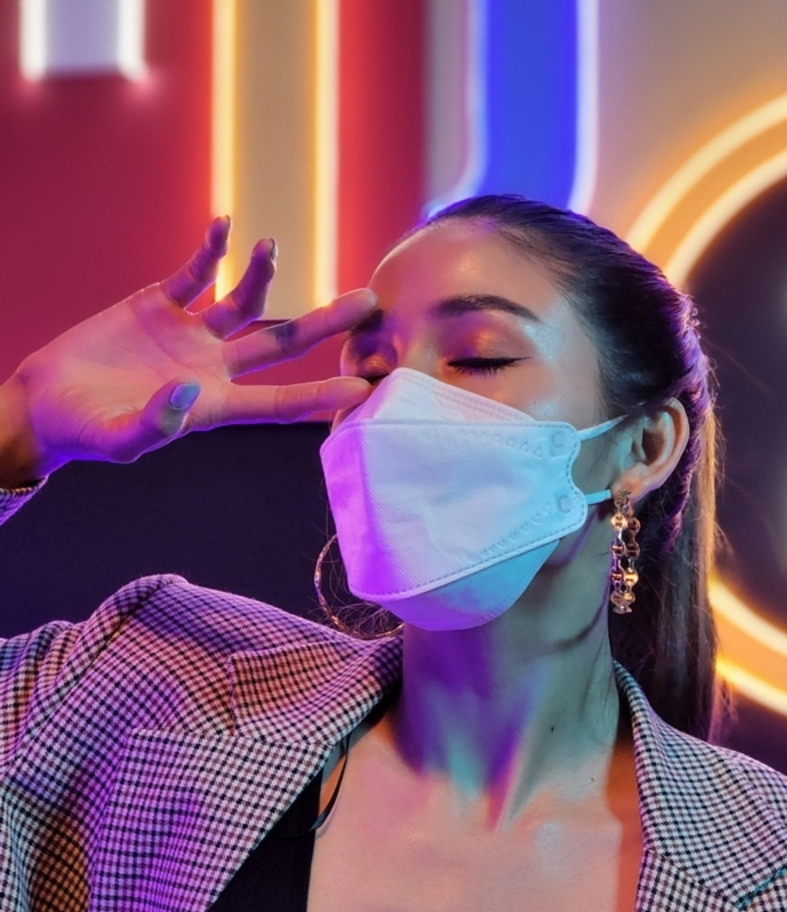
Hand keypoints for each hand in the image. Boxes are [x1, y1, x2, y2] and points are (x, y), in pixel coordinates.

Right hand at [0, 217, 375, 485]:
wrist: (46, 403)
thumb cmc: (85, 433)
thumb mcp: (119, 440)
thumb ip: (154, 424)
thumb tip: (185, 392)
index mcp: (214, 406)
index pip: (279, 402)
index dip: (319, 395)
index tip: (360, 387)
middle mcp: (213, 368)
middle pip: (283, 342)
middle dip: (326, 322)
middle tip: (370, 301)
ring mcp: (190, 334)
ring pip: (244, 301)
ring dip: (262, 275)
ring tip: (270, 247)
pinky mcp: (159, 305)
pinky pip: (193, 273)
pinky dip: (210, 251)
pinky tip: (225, 227)